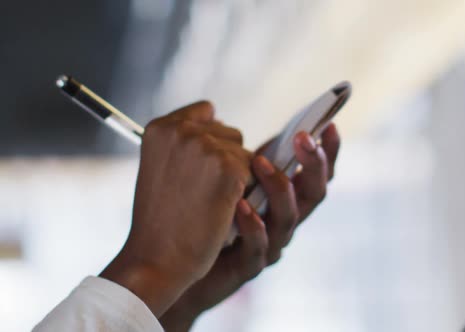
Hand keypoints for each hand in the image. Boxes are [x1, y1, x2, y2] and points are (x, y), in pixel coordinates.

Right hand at [100, 101, 252, 316]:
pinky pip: (255, 174)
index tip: (198, 170)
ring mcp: (206, 148)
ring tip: (208, 202)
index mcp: (161, 127)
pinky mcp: (229, 168)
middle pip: (231, 134)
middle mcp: (182, 130)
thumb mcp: (161, 166)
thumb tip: (218, 117)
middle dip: (227, 162)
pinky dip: (245, 194)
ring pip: (246, 155)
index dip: (210, 141)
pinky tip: (221, 209)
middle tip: (199, 193)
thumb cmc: (161, 219)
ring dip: (237, 179)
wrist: (158, 258)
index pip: (206, 112)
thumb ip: (184, 139)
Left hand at [159, 124, 340, 330]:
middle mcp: (282, 219)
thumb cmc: (200, 216)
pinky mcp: (246, 266)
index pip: (314, 172)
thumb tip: (220, 117)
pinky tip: (238, 205)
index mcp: (281, 196)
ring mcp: (269, 244)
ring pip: (289, 218)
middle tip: (302, 138)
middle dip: (313, 164)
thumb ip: (228, 156)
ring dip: (279, 188)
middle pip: (314, 193)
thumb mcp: (216, 180)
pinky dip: (252, 225)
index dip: (328, 151)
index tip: (330, 125)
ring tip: (260, 163)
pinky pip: (258, 248)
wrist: (173, 264)